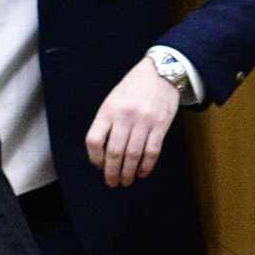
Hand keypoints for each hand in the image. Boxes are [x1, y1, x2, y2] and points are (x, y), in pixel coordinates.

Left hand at [85, 57, 181, 187]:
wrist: (161, 72)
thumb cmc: (133, 88)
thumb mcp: (113, 99)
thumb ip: (107, 121)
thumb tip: (102, 152)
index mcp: (108, 110)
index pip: (94, 140)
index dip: (94, 158)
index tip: (98, 166)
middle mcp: (124, 116)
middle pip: (114, 152)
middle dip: (111, 172)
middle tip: (112, 183)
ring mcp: (143, 121)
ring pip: (133, 155)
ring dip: (128, 172)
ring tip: (126, 181)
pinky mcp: (160, 125)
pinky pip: (152, 151)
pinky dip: (146, 165)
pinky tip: (142, 172)